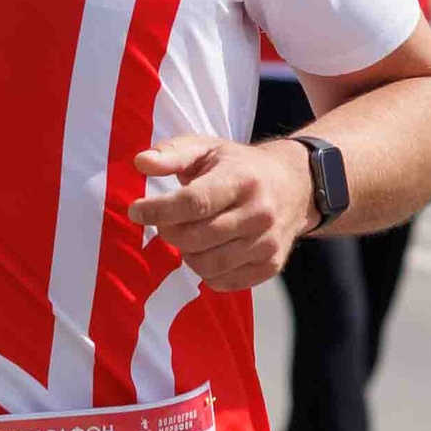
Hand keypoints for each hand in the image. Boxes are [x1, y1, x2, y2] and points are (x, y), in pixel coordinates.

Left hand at [130, 134, 310, 290]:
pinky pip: (222, 282)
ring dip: (186, 253)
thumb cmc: (239, 166)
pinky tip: (209, 249)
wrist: (294, 186)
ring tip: (189, 234)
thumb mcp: (208, 148)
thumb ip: (172, 153)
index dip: (158, 210)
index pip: (194, 202)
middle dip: (169, 231)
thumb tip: (140, 163)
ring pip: (206, 265)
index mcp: (243, 179)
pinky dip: (206, 271)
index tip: (136, 210)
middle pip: (195, 238)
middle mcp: (259, 213)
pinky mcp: (269, 266)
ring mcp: (267, 243)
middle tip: (165, 221)